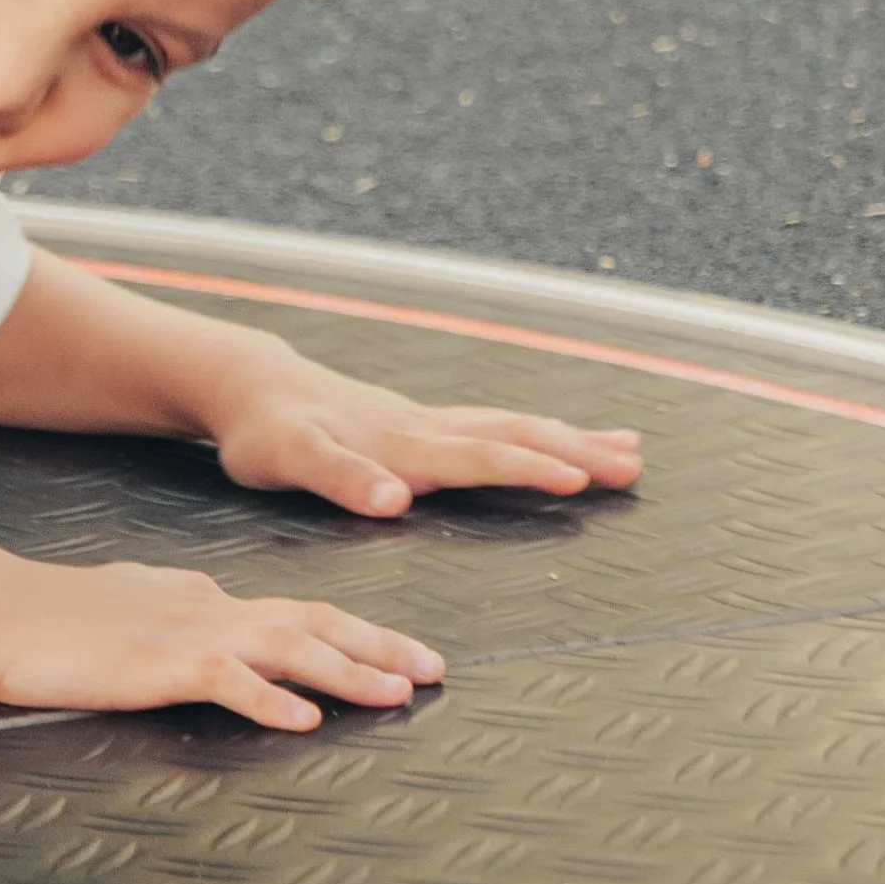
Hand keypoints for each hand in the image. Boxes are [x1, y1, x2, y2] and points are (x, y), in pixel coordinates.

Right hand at [0, 556, 443, 731]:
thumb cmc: (55, 621)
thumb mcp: (136, 607)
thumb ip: (181, 617)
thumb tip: (214, 637)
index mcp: (207, 600)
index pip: (299, 612)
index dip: (357, 633)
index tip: (405, 654)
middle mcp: (211, 609)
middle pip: (313, 622)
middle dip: (380, 646)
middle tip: (437, 670)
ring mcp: (187, 635)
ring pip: (288, 646)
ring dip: (348, 670)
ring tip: (398, 693)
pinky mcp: (156, 664)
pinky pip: (227, 681)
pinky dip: (271, 700)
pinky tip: (305, 719)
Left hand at [207, 348, 644, 517]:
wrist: (248, 383)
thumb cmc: (265, 432)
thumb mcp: (289, 460)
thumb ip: (341, 478)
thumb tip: (397, 500)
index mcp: (401, 443)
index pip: (477, 455)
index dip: (527, 467)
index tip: (580, 477)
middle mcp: (423, 427)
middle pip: (511, 435)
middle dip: (576, 449)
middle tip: (635, 465)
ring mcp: (425, 421)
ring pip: (509, 427)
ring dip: (569, 438)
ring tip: (627, 448)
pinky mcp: (418, 424)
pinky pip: (490, 428)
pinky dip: (534, 435)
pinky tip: (556, 441)